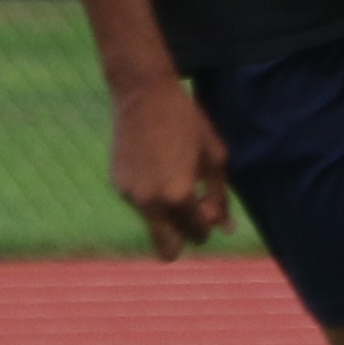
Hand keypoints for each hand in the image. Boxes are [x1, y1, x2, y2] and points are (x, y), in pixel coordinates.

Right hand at [110, 79, 230, 259]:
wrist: (143, 94)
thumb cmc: (186, 121)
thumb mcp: (214, 156)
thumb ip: (220, 196)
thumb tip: (226, 228)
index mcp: (178, 196)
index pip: (198, 234)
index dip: (208, 223)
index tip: (207, 203)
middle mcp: (151, 203)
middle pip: (167, 250)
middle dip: (182, 237)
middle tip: (190, 211)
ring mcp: (130, 196)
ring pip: (152, 226)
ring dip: (166, 214)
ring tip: (172, 176)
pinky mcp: (117, 185)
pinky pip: (139, 204)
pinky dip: (149, 195)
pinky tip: (154, 163)